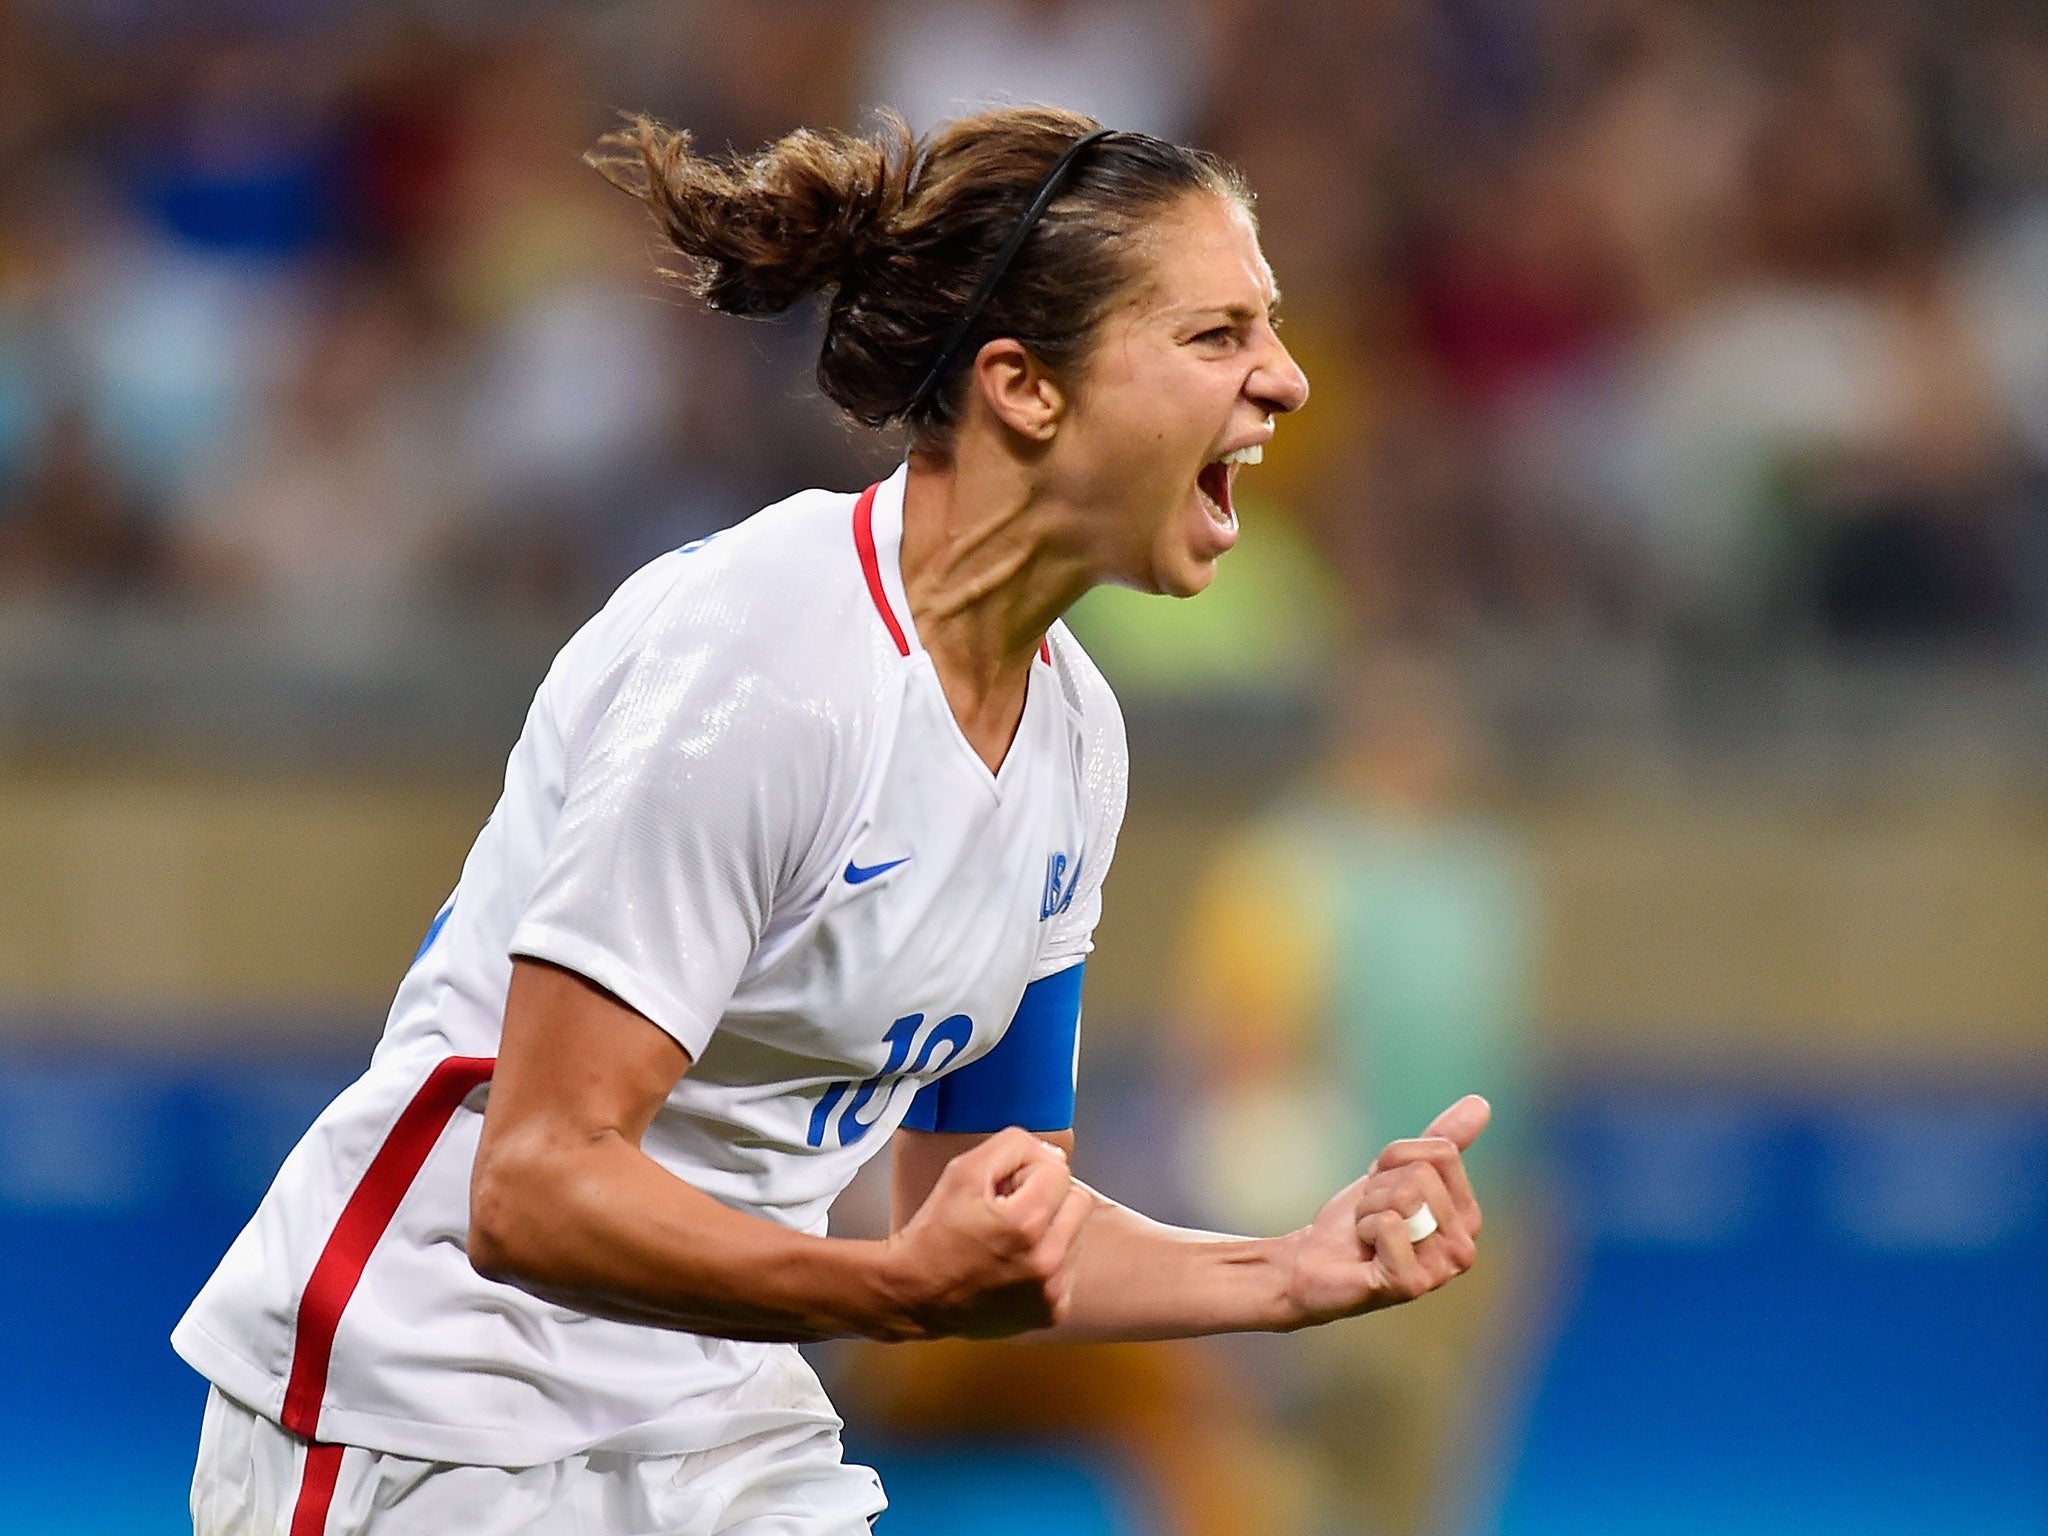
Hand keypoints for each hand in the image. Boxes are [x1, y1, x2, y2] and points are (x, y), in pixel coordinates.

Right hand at [876, 1126, 1093, 1337]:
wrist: (915, 1295)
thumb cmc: (934, 1235)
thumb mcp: (964, 1170)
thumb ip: (1014, 1146)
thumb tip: (1052, 1154)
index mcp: (1026, 1223)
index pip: (1059, 1170)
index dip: (1026, 1171)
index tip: (1003, 1188)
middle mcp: (1046, 1261)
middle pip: (1078, 1200)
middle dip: (1047, 1198)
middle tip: (1009, 1210)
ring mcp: (1051, 1292)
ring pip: (1077, 1233)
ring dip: (1051, 1229)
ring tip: (1011, 1239)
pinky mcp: (1052, 1312)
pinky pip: (1070, 1267)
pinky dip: (1049, 1260)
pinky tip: (1017, 1263)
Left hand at [1281, 1094, 1489, 1327]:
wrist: (1314, 1261)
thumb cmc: (1358, 1218)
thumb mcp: (1397, 1170)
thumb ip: (1441, 1140)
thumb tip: (1481, 1102)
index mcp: (1468, 1218)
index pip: (1442, 1153)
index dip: (1396, 1161)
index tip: (1383, 1188)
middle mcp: (1463, 1248)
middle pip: (1420, 1175)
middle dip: (1379, 1189)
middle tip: (1371, 1217)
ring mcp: (1440, 1271)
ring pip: (1403, 1198)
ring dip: (1369, 1210)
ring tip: (1368, 1235)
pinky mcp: (1410, 1285)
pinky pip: (1389, 1224)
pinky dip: (1364, 1228)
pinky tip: (1365, 1253)